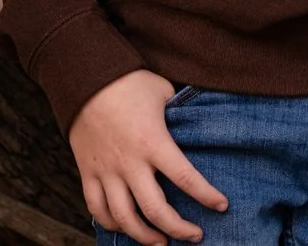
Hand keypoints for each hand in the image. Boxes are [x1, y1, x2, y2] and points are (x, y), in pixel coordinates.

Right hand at [68, 70, 226, 245]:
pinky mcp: (87, 173)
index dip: (207, 196)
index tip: (222, 206)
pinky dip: (111, 224)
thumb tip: (198, 123)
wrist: (85, 78)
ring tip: (161, 243)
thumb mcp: (164, 92)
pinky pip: (96, 208)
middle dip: (178, 228)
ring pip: (123, 218)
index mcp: (153, 142)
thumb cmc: (130, 82)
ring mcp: (105, 171)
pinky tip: (125, 228)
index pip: (186, 178)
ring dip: (144, 236)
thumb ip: (180, 113)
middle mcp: (129, 162)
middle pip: (155, 209)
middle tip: (195, 235)